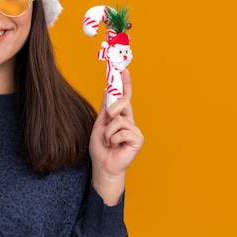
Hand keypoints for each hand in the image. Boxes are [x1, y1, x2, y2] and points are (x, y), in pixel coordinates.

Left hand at [89, 69, 143, 204]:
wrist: (103, 165)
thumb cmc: (101, 147)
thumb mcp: (99, 124)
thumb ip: (105, 108)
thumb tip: (107, 89)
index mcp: (120, 116)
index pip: (124, 96)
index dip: (125, 84)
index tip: (123, 70)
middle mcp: (129, 120)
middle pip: (122, 103)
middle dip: (111, 112)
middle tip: (106, 126)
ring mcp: (134, 129)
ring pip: (118, 119)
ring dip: (108, 132)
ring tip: (109, 142)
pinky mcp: (138, 138)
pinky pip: (122, 131)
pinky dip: (113, 139)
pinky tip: (115, 146)